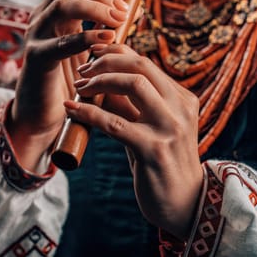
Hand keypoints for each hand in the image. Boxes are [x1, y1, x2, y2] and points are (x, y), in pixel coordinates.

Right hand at [5, 0, 138, 171]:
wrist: (42, 116)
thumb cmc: (71, 83)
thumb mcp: (91, 50)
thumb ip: (106, 29)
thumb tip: (137, 10)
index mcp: (56, 13)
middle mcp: (42, 18)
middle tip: (124, 8)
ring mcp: (36, 36)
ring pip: (63, 5)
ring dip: (95, 8)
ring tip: (118, 21)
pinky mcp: (36, 58)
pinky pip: (61, 42)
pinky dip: (86, 37)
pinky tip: (107, 40)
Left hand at [64, 43, 202, 239]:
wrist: (184, 204)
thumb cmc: (160, 163)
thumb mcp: (149, 127)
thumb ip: (130, 105)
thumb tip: (98, 82)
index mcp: (181, 98)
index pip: (145, 62)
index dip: (115, 52)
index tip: (92, 54)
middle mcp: (181, 107)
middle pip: (140, 65)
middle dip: (105, 62)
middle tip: (81, 71)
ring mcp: (170, 128)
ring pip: (132, 85)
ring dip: (98, 82)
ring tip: (78, 88)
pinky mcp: (154, 150)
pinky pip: (114, 123)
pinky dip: (88, 112)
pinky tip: (71, 108)